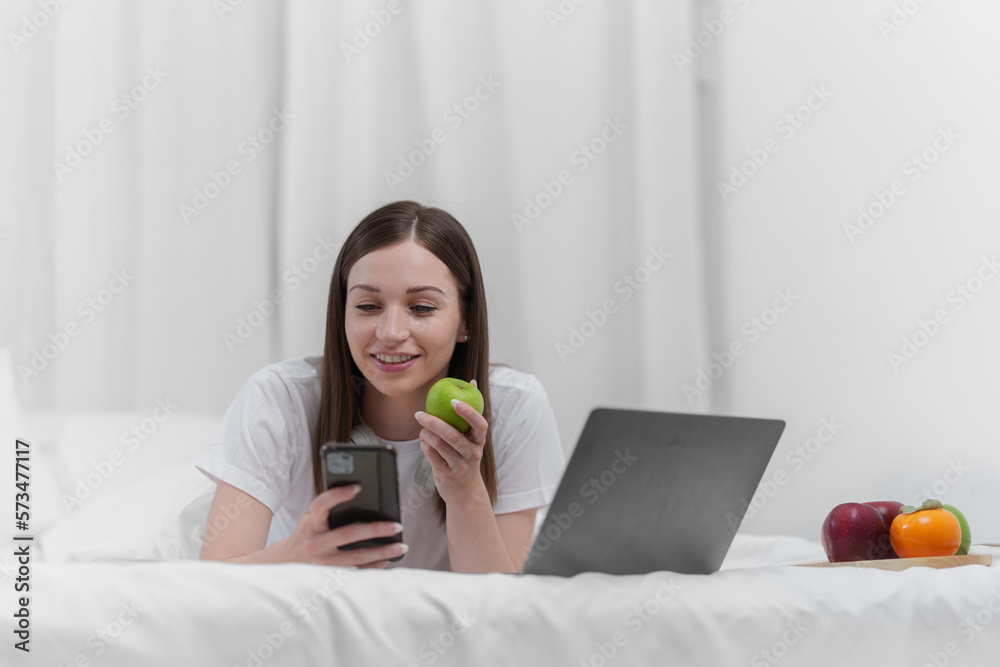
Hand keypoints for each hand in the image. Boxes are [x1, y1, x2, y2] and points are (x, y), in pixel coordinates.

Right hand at [277, 484, 406, 566]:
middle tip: (397, 525)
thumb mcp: (310, 518)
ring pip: (356, 557)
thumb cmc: (305, 534)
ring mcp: (323, 562)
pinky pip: (356, 571)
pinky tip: (388, 560)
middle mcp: (315, 543)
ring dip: (382, 552)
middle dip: (376, 530)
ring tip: (401, 546)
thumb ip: (328, 508)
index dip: (338, 495)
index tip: (357, 487)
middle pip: (349, 534)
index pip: (322, 505)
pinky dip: (374, 566)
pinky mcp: (329, 576)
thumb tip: (360, 494)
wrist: (285, 563)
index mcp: (310, 523)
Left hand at [415, 379, 488, 503]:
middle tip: (420, 413)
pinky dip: (424, 445)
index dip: (468, 412)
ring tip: (422, 428)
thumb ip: (471, 411)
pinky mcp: (446, 475)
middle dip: (434, 423)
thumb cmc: (466, 454)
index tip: (454, 400)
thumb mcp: (472, 437)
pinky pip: (431, 455)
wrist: (465, 491)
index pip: (480, 425)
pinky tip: (424, 441)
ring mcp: (459, 466)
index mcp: (479, 441)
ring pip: (439, 445)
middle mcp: (472, 454)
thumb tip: (472, 381)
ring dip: (425, 434)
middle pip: (453, 436)